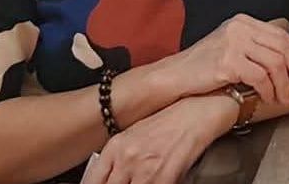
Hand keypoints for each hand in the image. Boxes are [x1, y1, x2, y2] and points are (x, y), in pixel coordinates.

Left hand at [82, 95, 234, 183]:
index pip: (92, 180)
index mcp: (115, 146)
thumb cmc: (169, 120)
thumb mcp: (136, 134)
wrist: (195, 112)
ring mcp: (143, 170)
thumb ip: (119, 157)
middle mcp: (125, 158)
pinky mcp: (163, 179)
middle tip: (126, 183)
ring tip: (143, 181)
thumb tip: (110, 176)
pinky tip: (156, 182)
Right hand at [164, 14, 288, 104]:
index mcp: (242, 21)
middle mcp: (239, 28)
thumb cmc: (204, 64)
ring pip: (274, 63)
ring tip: (282, 97)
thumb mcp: (231, 44)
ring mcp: (233, 43)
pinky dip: (268, 91)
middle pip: (282, 46)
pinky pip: (260, 77)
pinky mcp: (228, 62)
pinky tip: (266, 98)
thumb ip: (255, 44)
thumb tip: (288, 55)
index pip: (280, 34)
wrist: (176, 74)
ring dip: (283, 84)